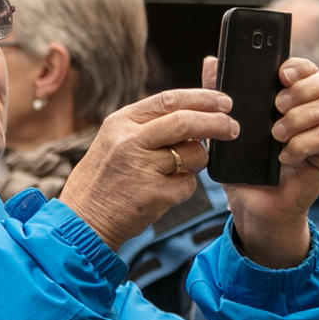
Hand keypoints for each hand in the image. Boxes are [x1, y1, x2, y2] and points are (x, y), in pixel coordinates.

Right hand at [59, 85, 239, 251]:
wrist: (84, 221)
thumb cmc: (103, 179)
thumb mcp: (114, 140)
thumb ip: (148, 125)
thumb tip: (194, 113)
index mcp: (121, 122)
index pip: (169, 100)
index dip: (202, 98)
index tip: (224, 102)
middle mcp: (130, 141)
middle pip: (186, 122)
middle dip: (217, 123)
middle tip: (233, 128)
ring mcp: (142, 168)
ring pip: (194, 153)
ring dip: (199, 160)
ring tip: (180, 168)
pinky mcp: (154, 194)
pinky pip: (189, 183)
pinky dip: (186, 186)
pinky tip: (166, 191)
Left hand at [201, 54, 318, 268]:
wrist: (252, 206)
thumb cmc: (243, 164)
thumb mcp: (226, 126)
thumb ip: (220, 93)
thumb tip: (210, 62)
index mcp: (293, 99)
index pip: (308, 69)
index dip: (299, 66)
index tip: (280, 74)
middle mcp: (313, 113)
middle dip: (304, 87)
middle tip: (278, 104)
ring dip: (300, 117)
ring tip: (276, 134)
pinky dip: (302, 144)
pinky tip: (283, 156)